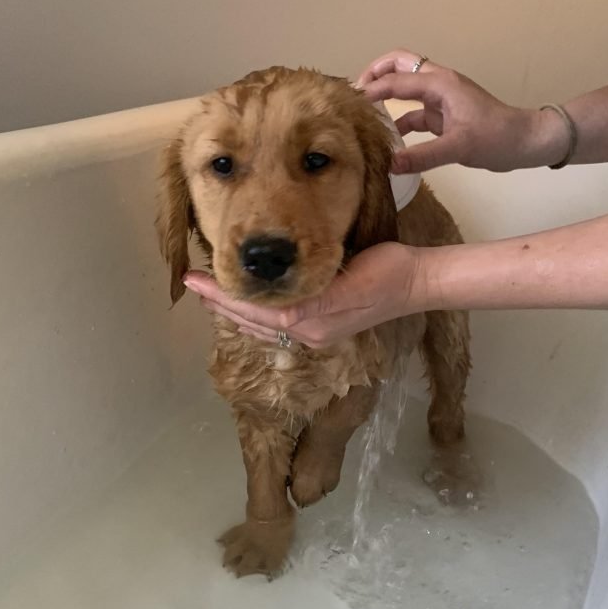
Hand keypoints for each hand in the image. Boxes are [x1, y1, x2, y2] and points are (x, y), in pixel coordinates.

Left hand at [184, 243, 422, 347]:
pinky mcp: (323, 326)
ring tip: (211, 295)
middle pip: (251, 322)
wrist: (415, 282)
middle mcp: (306, 333)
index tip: (194, 280)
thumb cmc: (386, 274)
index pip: (253, 313)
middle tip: (191, 283)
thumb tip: (280, 315)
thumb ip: (315, 302)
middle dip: (220, 304)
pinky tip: (249, 307)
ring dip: (234, 311)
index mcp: (309, 324)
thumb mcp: (350, 284)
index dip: (221, 297)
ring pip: (261, 326)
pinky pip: (277, 325)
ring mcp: (314, 333)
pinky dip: (255, 316)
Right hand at [356, 48, 563, 172]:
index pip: (397, 80)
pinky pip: (415, 114)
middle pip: (400, 66)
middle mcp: (438, 85)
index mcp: (440, 84)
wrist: (526, 141)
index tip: (348, 101)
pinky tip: (389, 141)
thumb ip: (422, 156)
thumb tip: (389, 164)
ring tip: (365, 117)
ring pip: (407, 90)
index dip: (371, 88)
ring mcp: (442, 100)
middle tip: (356, 94)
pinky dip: (400, 122)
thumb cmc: (497, 138)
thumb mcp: (459, 147)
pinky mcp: (445, 117)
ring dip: (387, 99)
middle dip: (376, 74)